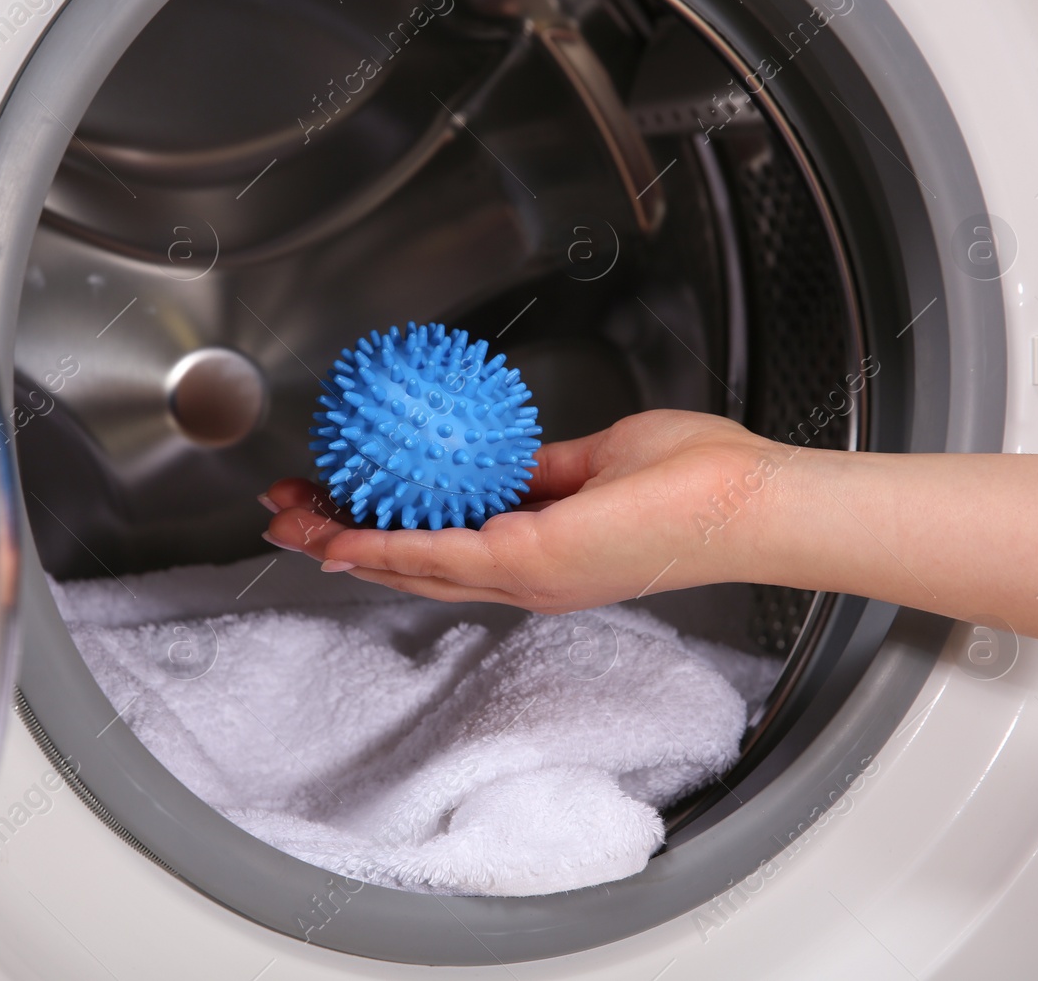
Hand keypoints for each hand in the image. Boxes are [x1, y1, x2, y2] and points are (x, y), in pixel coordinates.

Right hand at [261, 410, 785, 612]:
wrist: (750, 502)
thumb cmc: (702, 482)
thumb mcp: (601, 461)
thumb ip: (545, 470)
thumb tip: (509, 461)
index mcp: (543, 552)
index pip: (443, 544)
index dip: (381, 531)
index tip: (334, 509)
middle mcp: (528, 575)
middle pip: (412, 564)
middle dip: (342, 542)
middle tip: (286, 519)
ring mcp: (529, 574)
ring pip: (413, 564)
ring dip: (346, 544)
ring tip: (291, 524)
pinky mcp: (533, 559)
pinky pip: (440, 553)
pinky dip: (386, 545)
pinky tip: (342, 536)